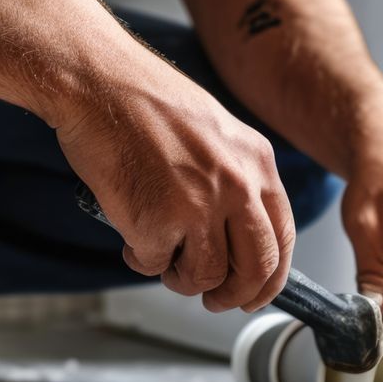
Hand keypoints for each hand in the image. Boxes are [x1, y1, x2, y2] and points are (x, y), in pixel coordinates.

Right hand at [56, 60, 293, 312]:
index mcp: (257, 162)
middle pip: (255, 268)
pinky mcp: (158, 221)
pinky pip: (156, 265)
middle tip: (215, 300)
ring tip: (162, 257)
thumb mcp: (215, 133)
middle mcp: (238, 185)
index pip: (282, 238)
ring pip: (206, 277)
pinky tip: (130, 232)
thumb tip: (236, 235)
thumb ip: (234, 180)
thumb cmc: (144, 101)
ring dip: (182, 279)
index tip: (254, 291)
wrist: (99, 81)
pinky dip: (141, 258)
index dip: (270, 277)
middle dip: (235, 295)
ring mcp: (199, 206)